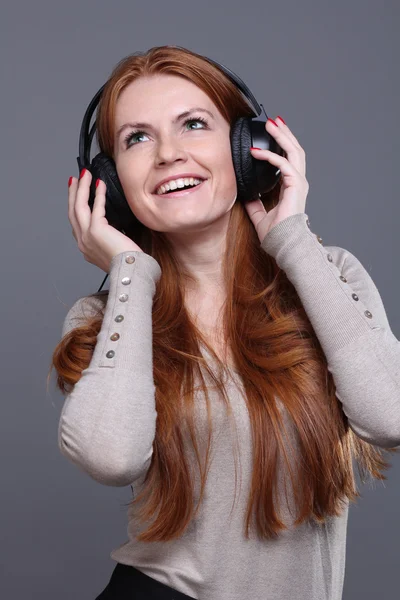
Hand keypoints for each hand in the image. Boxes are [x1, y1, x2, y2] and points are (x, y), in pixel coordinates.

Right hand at [68, 169, 142, 273]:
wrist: (130, 272)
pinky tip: (100, 184)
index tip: (77, 193)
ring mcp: (86, 236)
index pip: (76, 222)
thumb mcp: (114, 249)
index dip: (75, 205)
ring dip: (82, 188)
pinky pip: (96, 207)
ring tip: (85, 174)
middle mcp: (82, 242)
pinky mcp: (96, 230)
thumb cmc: (128, 264)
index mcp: (86, 247)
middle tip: (76, 178)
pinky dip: (98, 194)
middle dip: (73, 193)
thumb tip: (115, 227)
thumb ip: (110, 238)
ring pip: (79, 207)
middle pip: (73, 211)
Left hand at [245, 116, 308, 242]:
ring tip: (272, 124)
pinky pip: (284, 164)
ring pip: (294, 151)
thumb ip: (254, 204)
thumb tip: (244, 195)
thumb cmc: (276, 234)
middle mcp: (298, 182)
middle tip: (273, 121)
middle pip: (294, 150)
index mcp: (292, 186)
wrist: (283, 244)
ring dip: (282, 136)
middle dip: (284, 133)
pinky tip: (256, 152)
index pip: (289, 159)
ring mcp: (299, 183)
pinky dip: (270, 156)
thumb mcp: (259, 215)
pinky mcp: (296, 186)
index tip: (272, 133)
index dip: (282, 145)